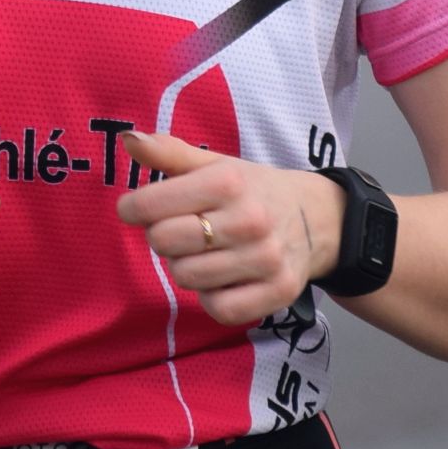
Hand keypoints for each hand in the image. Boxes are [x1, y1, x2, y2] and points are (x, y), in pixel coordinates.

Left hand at [115, 131, 342, 326]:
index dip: (132, 209)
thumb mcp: (215, 164)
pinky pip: (219, 308)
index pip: (150, 206)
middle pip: (164, 243)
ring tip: (203, 253)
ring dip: (185, 266)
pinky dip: (212, 297)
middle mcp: (249, 220)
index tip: (134, 209)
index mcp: (228, 181)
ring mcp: (266, 258)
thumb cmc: (252, 191)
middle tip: (179, 230)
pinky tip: (221, 279)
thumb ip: (169, 152)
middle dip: (161, 237)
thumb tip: (129, 140)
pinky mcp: (278, 291)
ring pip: (187, 277)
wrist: (317, 219)